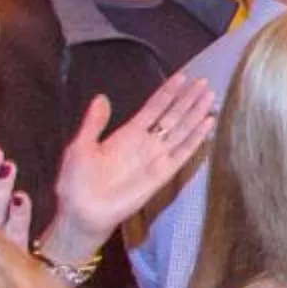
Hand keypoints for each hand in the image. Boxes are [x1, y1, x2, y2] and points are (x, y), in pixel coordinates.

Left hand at [38, 76, 217, 262]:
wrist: (82, 212)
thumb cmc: (76, 181)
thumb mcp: (79, 147)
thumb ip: (94, 123)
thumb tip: (101, 97)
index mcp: (127, 133)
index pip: (153, 107)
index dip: (168, 92)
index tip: (183, 76)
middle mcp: (146, 142)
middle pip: (173, 115)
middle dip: (188, 99)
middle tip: (204, 82)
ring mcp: (156, 157)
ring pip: (182, 130)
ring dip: (196, 114)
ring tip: (210, 97)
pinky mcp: (163, 174)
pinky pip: (183, 153)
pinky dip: (196, 138)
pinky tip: (208, 124)